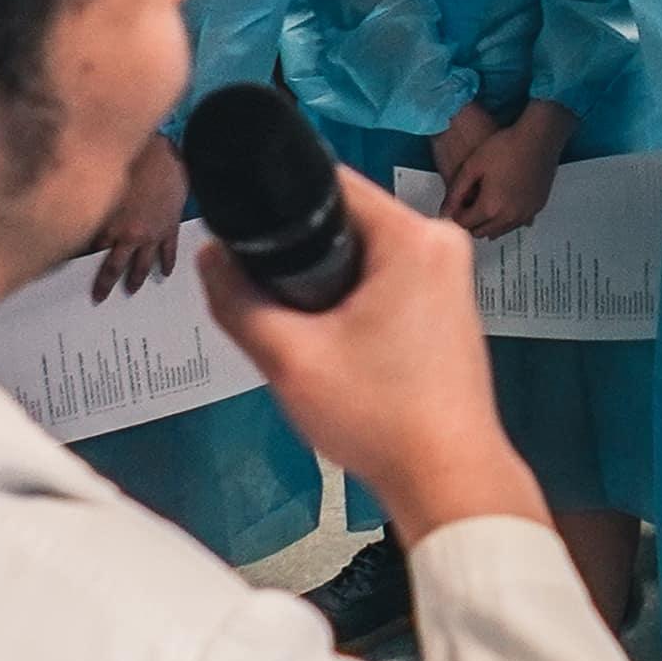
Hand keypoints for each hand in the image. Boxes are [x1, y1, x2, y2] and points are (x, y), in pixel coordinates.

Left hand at [93, 132, 187, 294]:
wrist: (166, 158)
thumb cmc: (133, 163)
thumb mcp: (106, 185)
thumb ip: (95, 205)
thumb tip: (81, 214)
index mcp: (111, 226)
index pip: (92, 250)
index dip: (84, 261)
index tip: (76, 270)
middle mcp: (130, 235)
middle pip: (115, 267)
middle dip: (105, 284)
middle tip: (99, 297)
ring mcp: (153, 235)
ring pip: (143, 265)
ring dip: (136, 279)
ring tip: (132, 290)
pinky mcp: (170, 228)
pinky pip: (169, 251)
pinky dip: (167, 263)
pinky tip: (166, 272)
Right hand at [196, 178, 543, 546]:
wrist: (447, 477)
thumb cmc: (381, 418)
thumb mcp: (289, 359)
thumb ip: (238, 301)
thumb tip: (210, 257)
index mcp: (413, 237)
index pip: (331, 183)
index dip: (279, 201)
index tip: (245, 233)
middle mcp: (441, 244)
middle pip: (347, 218)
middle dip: (302, 253)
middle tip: (270, 300)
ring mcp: (451, 276)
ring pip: (364, 253)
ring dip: (328, 281)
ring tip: (302, 329)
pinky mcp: (448, 306)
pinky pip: (387, 279)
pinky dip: (354, 300)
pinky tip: (335, 342)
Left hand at [439, 97, 573, 241]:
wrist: (538, 137)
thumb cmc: (505, 147)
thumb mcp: (472, 166)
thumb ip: (455, 192)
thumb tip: (444, 212)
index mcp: (490, 207)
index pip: (464, 225)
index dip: (455, 214)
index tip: (455, 202)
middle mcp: (509, 217)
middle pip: (482, 232)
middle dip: (470, 222)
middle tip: (467, 203)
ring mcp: (526, 214)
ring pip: (500, 231)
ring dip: (489, 222)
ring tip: (484, 201)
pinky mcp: (537, 208)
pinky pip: (517, 223)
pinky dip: (507, 218)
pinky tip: (504, 200)